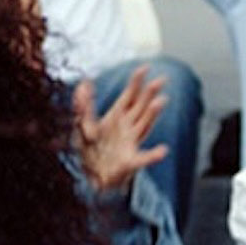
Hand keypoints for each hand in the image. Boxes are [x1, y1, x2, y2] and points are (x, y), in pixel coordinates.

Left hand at [73, 68, 168, 191]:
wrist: (92, 177)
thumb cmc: (91, 150)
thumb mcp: (83, 125)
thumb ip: (84, 104)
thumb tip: (84, 82)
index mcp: (117, 116)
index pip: (130, 95)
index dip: (137, 81)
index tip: (145, 67)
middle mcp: (128, 127)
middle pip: (141, 106)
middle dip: (150, 93)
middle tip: (161, 80)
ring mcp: (131, 143)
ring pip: (144, 125)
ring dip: (152, 114)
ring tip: (160, 101)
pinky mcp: (130, 162)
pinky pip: (143, 159)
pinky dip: (153, 156)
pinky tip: (162, 151)